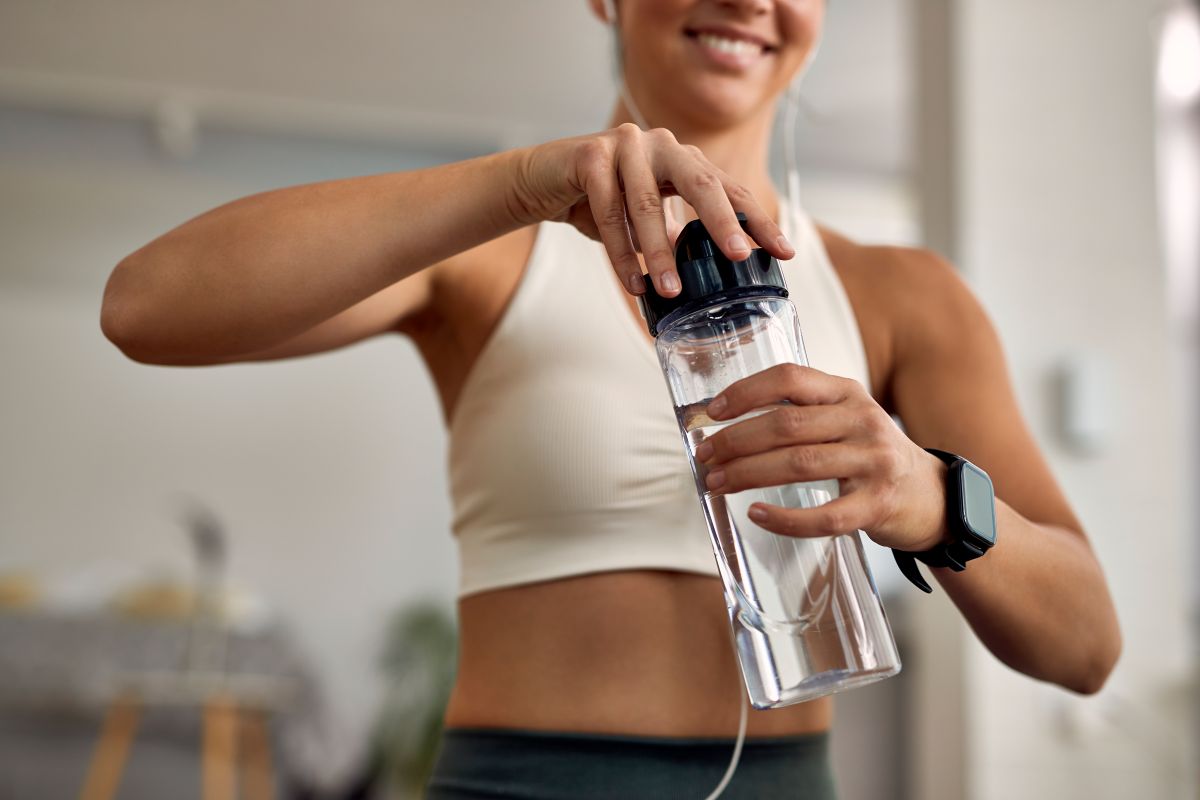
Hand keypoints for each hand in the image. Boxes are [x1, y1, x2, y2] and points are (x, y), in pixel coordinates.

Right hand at [510, 124, 794, 297]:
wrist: (541, 183)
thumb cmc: (600, 201)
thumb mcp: (646, 217)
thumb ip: (677, 234)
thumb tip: (716, 275)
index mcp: (683, 159)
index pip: (730, 188)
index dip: (758, 220)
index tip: (784, 251)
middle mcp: (660, 146)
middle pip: (701, 182)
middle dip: (722, 221)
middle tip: (739, 256)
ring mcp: (624, 145)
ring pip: (648, 204)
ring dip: (659, 253)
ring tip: (670, 291)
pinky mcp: (589, 156)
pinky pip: (609, 210)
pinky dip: (619, 251)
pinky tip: (632, 282)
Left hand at [694, 364, 950, 550]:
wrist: (931, 496)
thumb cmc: (869, 455)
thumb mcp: (845, 418)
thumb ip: (801, 413)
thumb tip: (727, 424)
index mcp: (847, 392)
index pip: (790, 378)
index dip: (746, 392)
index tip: (712, 412)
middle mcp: (863, 421)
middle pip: (786, 425)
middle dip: (736, 440)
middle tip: (705, 457)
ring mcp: (873, 462)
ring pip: (798, 465)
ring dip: (748, 474)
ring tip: (717, 483)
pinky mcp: (877, 505)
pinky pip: (824, 516)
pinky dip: (784, 519)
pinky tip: (756, 515)